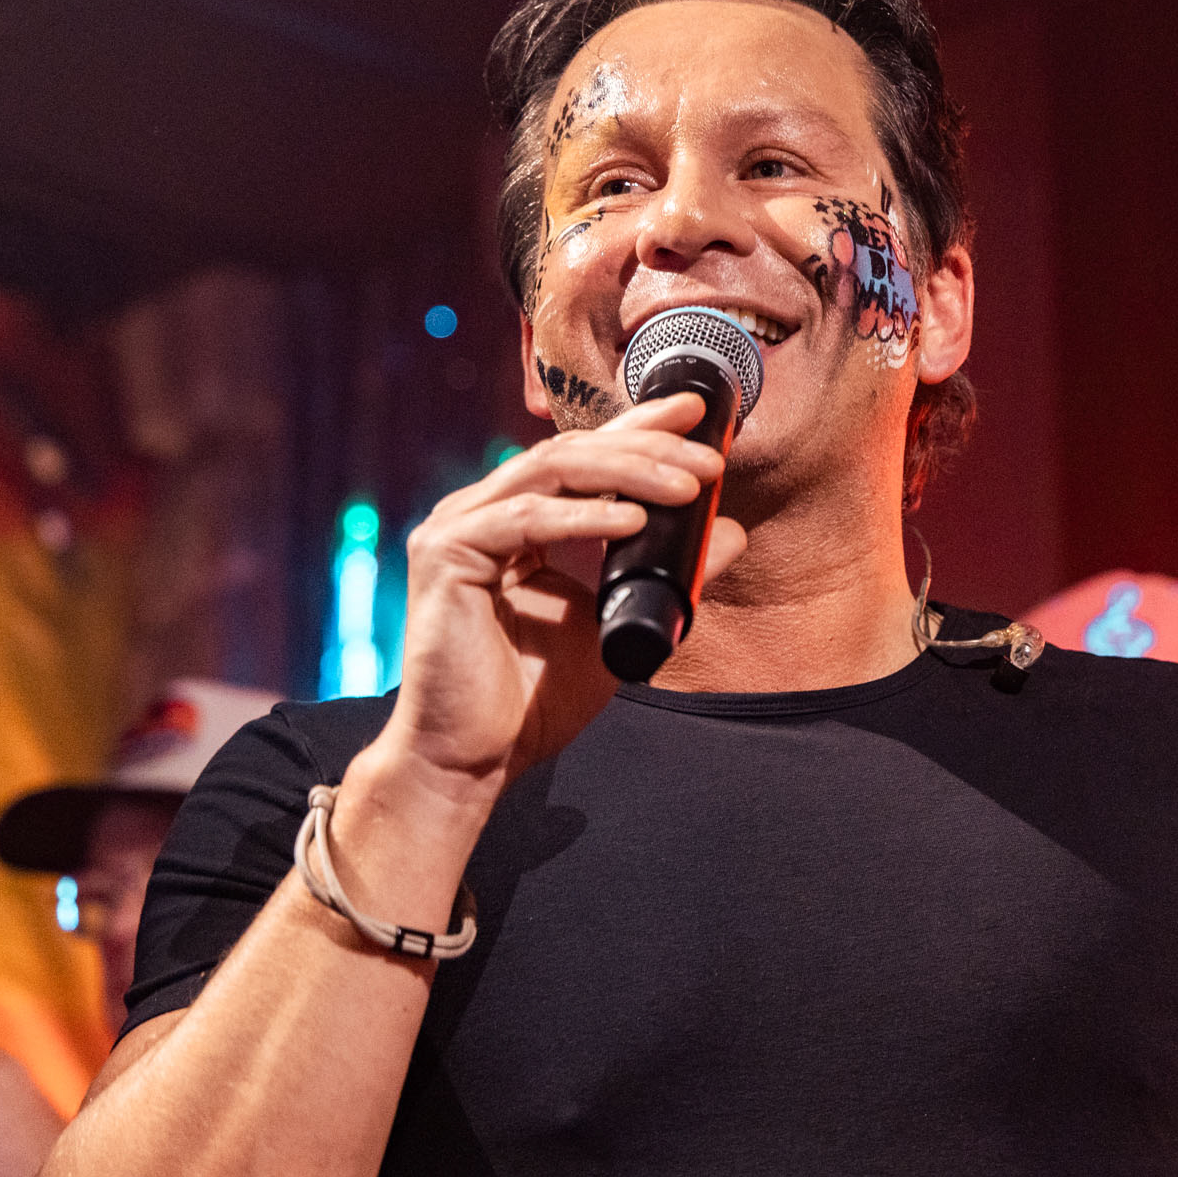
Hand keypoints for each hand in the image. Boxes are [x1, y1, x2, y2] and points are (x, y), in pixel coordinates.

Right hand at [380, 392, 746, 796]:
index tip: (699, 415)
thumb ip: (670, 574)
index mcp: (515, 518)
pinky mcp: (445, 555)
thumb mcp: (622, 622)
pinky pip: (526, 518)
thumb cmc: (531, 700)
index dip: (640, 428)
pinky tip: (634, 521)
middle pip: (572, 451)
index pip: (585, 456)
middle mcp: (482, 511)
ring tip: (691, 486)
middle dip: (647, 446)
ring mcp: (458, 526)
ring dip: (630, 472)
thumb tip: (731, 531)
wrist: (472, 761)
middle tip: (710, 457)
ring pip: (552, 470)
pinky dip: (585, 518)